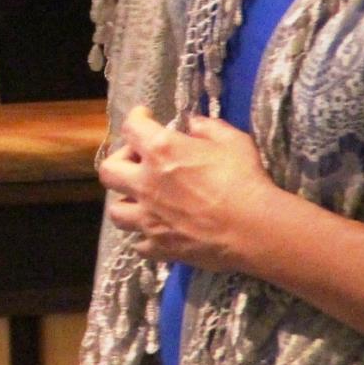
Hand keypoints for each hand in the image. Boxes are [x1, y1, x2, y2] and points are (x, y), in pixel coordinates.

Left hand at [97, 105, 279, 272]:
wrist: (254, 230)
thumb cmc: (244, 180)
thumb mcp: (232, 141)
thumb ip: (208, 128)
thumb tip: (193, 124)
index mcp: (161, 151)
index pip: (130, 127)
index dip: (136, 118)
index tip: (145, 118)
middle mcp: (145, 184)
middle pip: (108, 171)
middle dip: (120, 162)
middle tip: (140, 162)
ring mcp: (149, 219)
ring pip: (116, 212)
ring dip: (127, 202)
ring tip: (144, 199)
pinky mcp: (160, 246)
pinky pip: (139, 244)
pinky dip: (144, 236)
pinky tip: (158, 230)